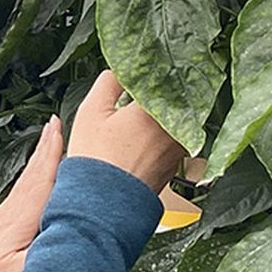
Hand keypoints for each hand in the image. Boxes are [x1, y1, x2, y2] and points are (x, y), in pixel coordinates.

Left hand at [0, 116, 63, 271]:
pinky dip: (34, 168)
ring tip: (51, 133)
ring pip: (31, 173)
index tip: (62, 129)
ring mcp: (11, 208)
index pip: (44, 177)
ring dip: (42, 152)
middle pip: (37, 168)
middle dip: (49, 143)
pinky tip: (37, 166)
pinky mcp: (6, 214)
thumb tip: (70, 241)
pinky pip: (26, 183)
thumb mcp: (18, 271)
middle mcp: (17, 205)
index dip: (54, 153)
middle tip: (58, 120)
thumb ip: (44, 255)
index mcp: (24, 214)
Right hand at [67, 69, 186, 191]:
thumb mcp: (92, 111)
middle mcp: (176, 126)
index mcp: (157, 108)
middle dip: (159, 92)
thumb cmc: (96, 159)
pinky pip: (174, 139)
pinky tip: (143, 137)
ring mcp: (180, 147)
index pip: (162, 77)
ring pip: (177, 119)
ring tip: (138, 116)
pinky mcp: (177, 163)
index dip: (151, 70)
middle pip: (174, 97)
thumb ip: (109, 81)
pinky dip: (162, 134)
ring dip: (163, 114)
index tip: (142, 68)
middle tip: (140, 90)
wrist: (104, 204)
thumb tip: (120, 70)